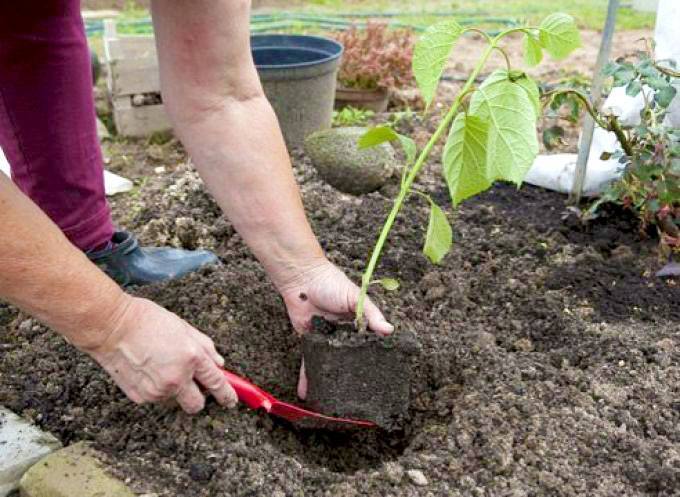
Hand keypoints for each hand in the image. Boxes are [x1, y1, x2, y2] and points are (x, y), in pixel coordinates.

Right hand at [84, 296, 236, 413]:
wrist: (110, 326)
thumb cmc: (146, 320)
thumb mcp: (183, 326)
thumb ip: (205, 347)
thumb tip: (219, 364)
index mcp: (192, 357)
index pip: (217, 383)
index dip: (227, 395)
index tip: (231, 401)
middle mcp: (177, 378)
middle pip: (197, 405)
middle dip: (200, 398)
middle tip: (194, 385)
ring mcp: (157, 390)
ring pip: (175, 400)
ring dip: (175, 390)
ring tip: (162, 366)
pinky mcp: (140, 397)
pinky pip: (156, 398)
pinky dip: (156, 389)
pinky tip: (148, 369)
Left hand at [279, 261, 392, 398]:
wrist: (302, 278)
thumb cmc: (331, 283)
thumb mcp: (356, 297)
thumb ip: (371, 314)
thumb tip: (390, 331)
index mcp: (357, 322)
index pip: (368, 343)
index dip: (374, 358)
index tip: (381, 376)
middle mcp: (342, 333)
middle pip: (348, 357)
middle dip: (352, 374)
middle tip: (359, 395)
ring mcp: (325, 339)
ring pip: (329, 363)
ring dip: (330, 379)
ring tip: (334, 401)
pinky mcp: (308, 341)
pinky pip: (309, 362)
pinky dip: (307, 377)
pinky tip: (308, 394)